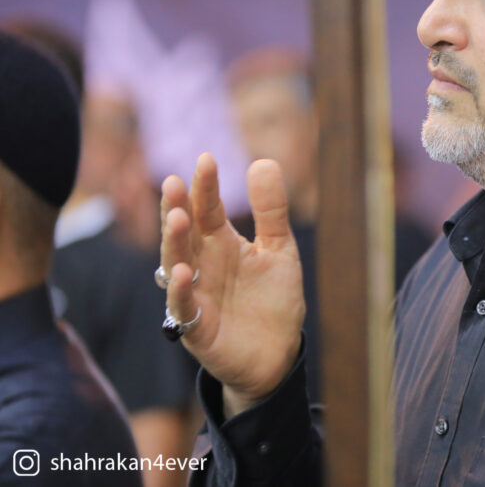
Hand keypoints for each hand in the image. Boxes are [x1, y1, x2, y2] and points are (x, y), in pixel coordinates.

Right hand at [160, 154, 304, 418]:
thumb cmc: (273, 299)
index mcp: (221, 243)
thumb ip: (271, 211)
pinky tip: (181, 272)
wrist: (278, 354)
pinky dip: (178, 290)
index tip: (207, 159)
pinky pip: (181, 306)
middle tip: (175, 182)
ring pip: (175, 263)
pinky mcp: (195, 326)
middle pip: (184, 232)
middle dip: (177, 207)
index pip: (208, 208)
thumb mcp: (279, 249)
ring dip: (174, 242)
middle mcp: (202, 264)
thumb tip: (263, 161)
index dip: (206, 186)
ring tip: (178, 218)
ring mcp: (195, 294)